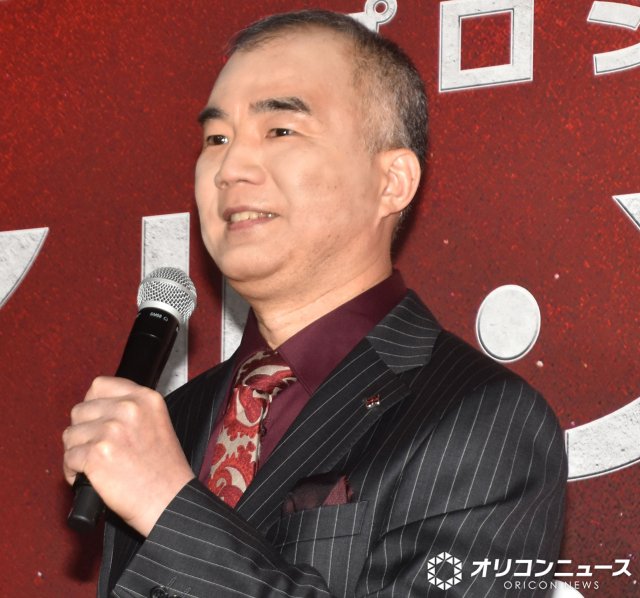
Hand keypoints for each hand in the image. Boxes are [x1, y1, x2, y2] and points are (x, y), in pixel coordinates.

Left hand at [63, 376, 194, 536]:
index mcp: (145, 398)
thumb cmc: (164, 470)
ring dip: (76, 452)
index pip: (100, 385)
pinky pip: (68, 458)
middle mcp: (128, 409)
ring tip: (94, 466)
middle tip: (96, 448)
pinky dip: (73, 472)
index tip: (96, 419)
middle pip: (80, 410)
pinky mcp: (96, 455)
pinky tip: (89, 479)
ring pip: (70, 435)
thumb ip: (131, 410)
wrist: (169, 501)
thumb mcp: (158, 423)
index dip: (93, 404)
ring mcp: (111, 431)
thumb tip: (96, 407)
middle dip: (83, 431)